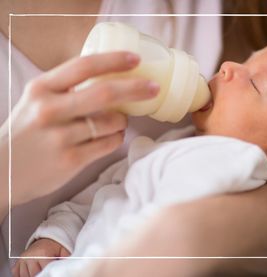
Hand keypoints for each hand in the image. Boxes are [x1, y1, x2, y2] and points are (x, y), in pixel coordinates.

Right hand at [1, 51, 158, 205]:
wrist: (2, 170)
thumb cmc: (27, 132)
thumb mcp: (37, 101)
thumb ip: (66, 89)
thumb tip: (109, 76)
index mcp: (42, 88)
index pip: (83, 66)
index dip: (114, 60)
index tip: (136, 59)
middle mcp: (50, 110)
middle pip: (105, 93)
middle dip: (136, 88)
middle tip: (154, 87)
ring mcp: (60, 137)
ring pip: (111, 122)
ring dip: (123, 120)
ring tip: (119, 121)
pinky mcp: (71, 160)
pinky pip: (109, 143)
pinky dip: (117, 137)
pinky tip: (112, 136)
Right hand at [12, 238, 69, 276]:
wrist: (46, 240)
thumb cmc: (56, 246)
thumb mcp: (64, 250)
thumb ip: (66, 258)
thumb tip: (69, 266)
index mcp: (43, 254)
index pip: (44, 271)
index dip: (49, 273)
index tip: (53, 272)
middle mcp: (31, 256)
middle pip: (34, 275)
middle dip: (41, 275)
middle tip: (47, 272)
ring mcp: (23, 259)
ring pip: (25, 276)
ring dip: (32, 275)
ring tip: (41, 270)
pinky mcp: (18, 262)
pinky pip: (17, 274)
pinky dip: (23, 275)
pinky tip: (31, 273)